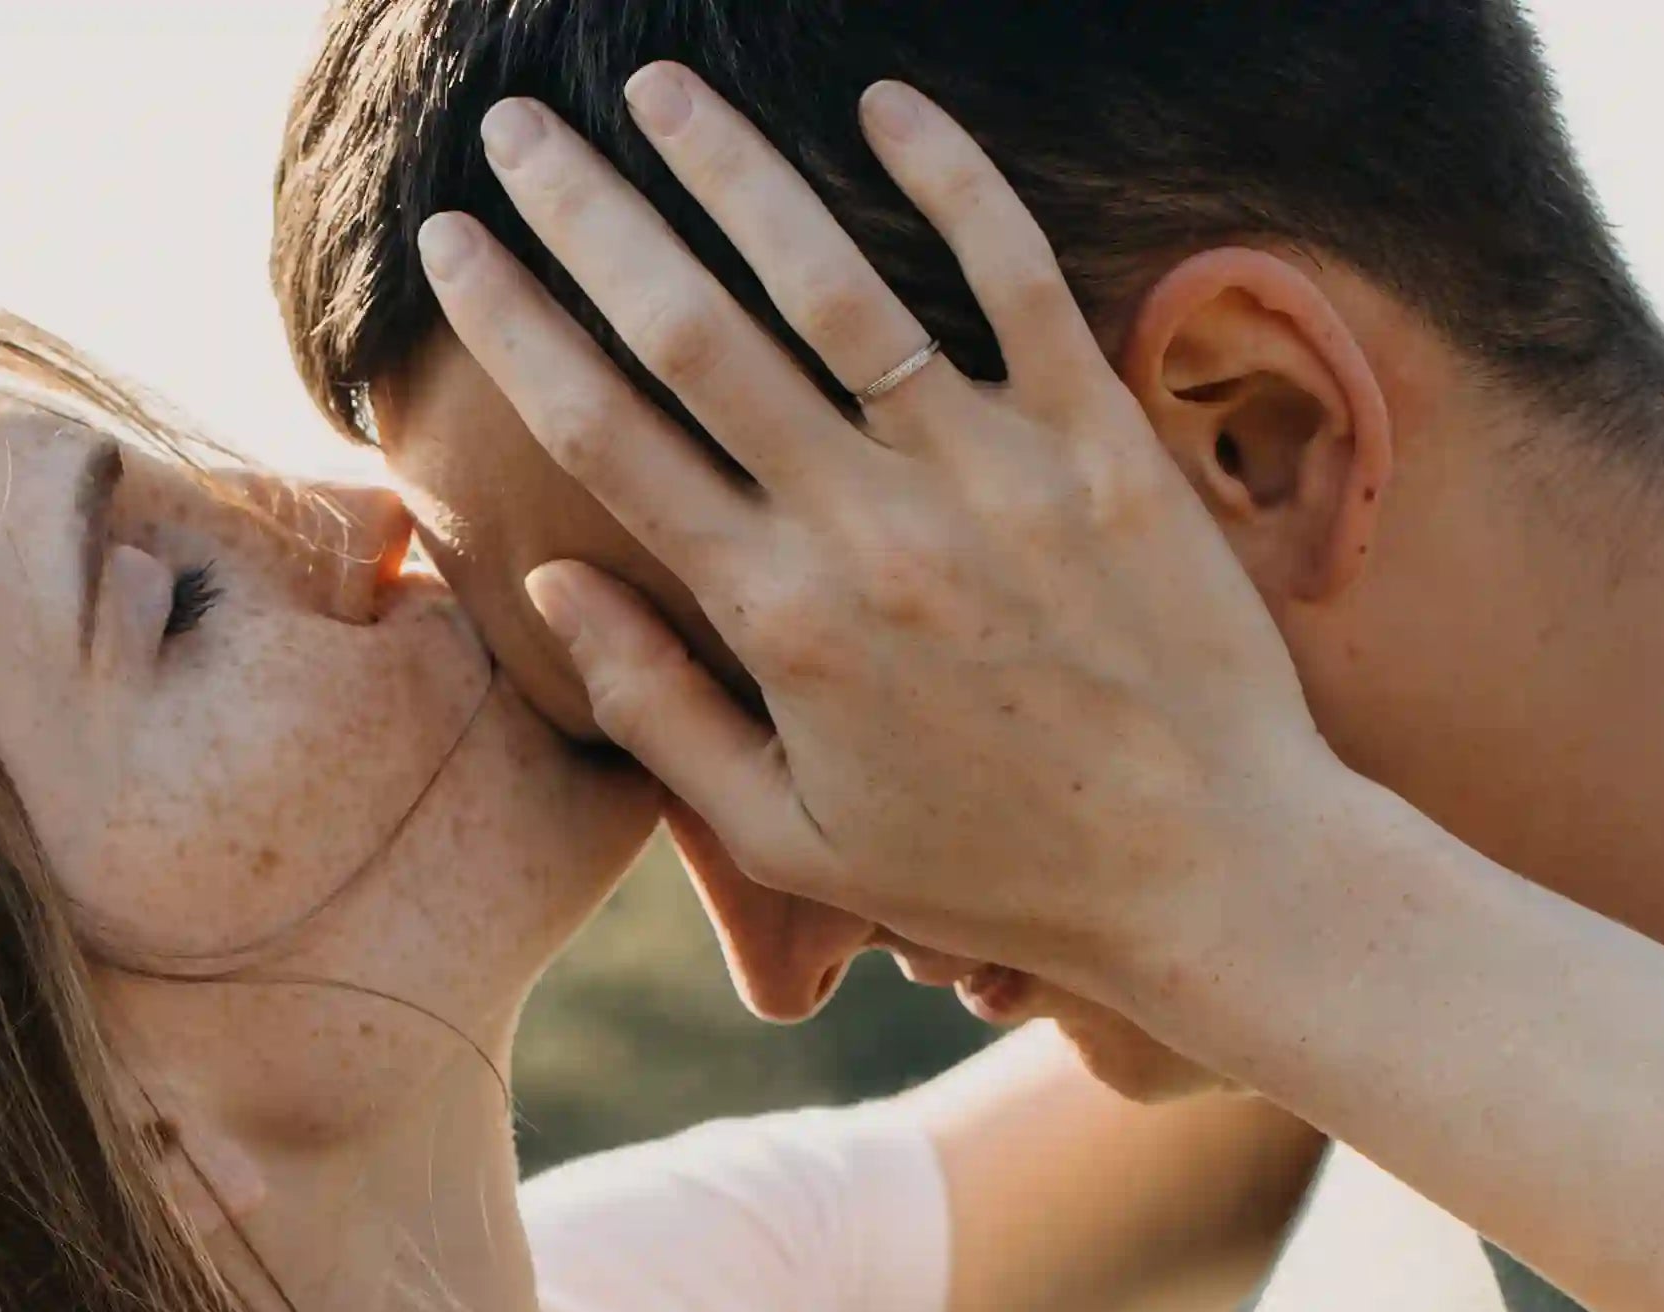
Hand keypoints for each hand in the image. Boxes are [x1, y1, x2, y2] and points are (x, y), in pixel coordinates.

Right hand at [417, 67, 1367, 1004]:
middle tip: (512, 126)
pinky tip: (884, 101)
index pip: (604, 435)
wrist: (1214, 873)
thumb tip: (552, 582)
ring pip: (832, 283)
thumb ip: (656, 710)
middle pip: (688, 331)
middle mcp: (865, 529)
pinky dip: (951, 181)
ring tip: (655, 84)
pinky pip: (1016, 279)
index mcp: (774, 618)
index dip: (511, 322)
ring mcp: (990, 473)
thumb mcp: (789, 835)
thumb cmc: (990, 866)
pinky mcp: (1103, 443)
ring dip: (731, 168)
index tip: (450, 244)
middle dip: (583, 213)